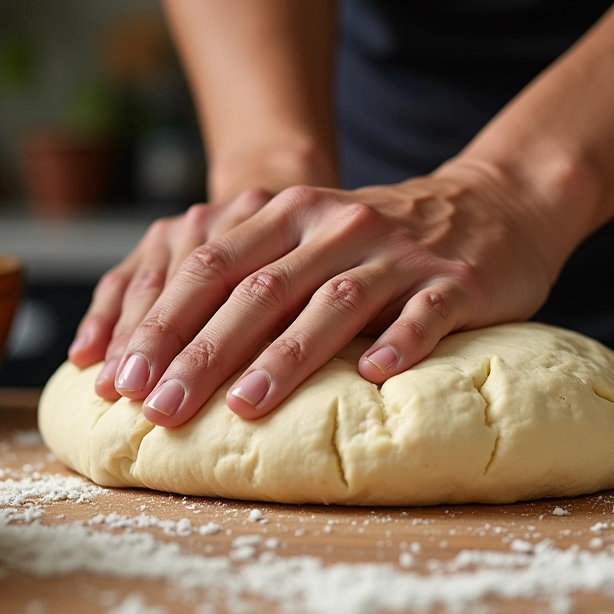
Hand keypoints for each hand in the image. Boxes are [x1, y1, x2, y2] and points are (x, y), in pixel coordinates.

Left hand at [100, 161, 576, 424]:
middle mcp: (339, 227)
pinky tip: (374, 376)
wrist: (491, 203)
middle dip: (203, 352)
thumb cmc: (384, 235)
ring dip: (287, 357)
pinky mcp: (456, 281)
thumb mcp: (312, 233)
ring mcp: (400, 253)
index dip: (162, 323)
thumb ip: (254, 272)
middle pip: (261, 290)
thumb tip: (173, 348)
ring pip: (335, 303)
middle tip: (161, 410)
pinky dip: (401, 343)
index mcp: (292, 213)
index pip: (212, 265)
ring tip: (245, 407)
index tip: (122, 381)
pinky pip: (425, 313)